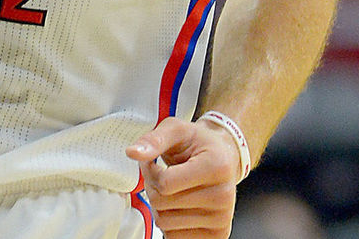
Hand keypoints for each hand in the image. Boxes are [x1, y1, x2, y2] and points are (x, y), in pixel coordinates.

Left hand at [126, 116, 238, 237]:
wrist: (225, 157)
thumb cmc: (200, 144)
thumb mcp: (176, 130)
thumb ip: (153, 140)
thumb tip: (133, 153)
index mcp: (216, 167)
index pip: (164, 183)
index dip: (151, 172)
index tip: (155, 163)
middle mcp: (223, 196)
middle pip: (162, 205)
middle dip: (153, 188)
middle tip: (163, 175)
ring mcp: (221, 219)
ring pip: (165, 224)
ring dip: (160, 206)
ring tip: (172, 189)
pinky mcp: (217, 235)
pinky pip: (175, 237)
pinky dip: (170, 223)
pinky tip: (180, 205)